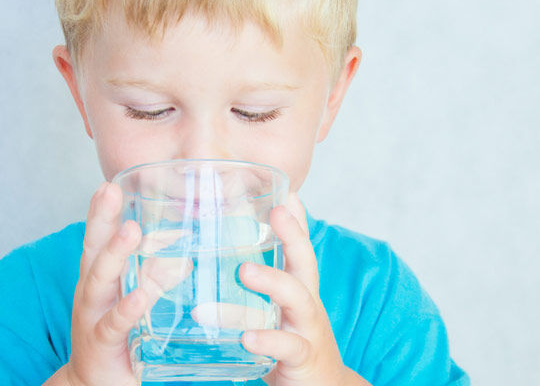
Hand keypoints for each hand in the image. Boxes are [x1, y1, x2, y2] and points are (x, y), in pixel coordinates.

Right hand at [62, 182, 146, 385]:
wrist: (94, 385)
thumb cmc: (117, 335)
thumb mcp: (132, 300)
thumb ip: (154, 277)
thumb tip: (186, 256)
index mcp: (99, 279)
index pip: (97, 239)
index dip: (101, 212)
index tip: (109, 184)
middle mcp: (91, 293)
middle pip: (93, 250)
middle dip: (102, 220)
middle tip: (112, 192)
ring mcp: (93, 317)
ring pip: (100, 281)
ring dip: (115, 254)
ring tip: (130, 231)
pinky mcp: (102, 344)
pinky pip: (114, 324)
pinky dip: (127, 309)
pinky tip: (140, 296)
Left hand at [236, 192, 369, 385]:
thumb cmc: (293, 341)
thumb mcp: (283, 309)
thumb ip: (268, 280)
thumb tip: (242, 252)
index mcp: (299, 290)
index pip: (300, 248)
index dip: (296, 220)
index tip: (287, 191)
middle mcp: (307, 304)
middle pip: (306, 264)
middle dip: (294, 236)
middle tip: (274, 213)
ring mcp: (307, 330)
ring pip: (298, 300)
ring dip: (273, 282)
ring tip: (244, 270)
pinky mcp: (302, 359)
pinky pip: (287, 347)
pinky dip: (267, 340)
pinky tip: (245, 337)